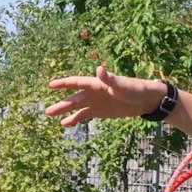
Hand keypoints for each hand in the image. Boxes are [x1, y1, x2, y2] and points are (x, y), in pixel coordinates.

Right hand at [44, 67, 164, 125]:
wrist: (145, 100)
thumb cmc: (134, 89)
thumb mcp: (121, 85)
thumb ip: (109, 78)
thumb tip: (99, 68)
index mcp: (96, 84)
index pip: (76, 82)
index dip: (64, 83)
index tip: (51, 85)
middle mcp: (93, 92)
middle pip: (73, 98)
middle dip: (61, 104)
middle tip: (47, 111)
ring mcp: (95, 102)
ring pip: (76, 107)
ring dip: (64, 111)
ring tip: (51, 115)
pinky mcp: (99, 111)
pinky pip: (84, 115)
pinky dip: (74, 119)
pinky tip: (65, 124)